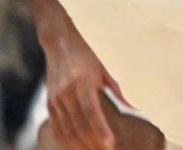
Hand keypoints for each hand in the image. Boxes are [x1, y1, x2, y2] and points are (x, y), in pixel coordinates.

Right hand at [41, 23, 121, 149]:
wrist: (60, 43)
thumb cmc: (87, 54)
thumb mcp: (105, 68)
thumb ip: (118, 90)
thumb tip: (133, 108)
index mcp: (82, 83)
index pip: (91, 113)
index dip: (100, 130)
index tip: (109, 144)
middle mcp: (66, 93)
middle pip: (79, 125)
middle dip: (91, 143)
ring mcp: (55, 99)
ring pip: (66, 129)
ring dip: (79, 145)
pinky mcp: (49, 103)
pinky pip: (56, 126)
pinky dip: (65, 139)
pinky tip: (75, 147)